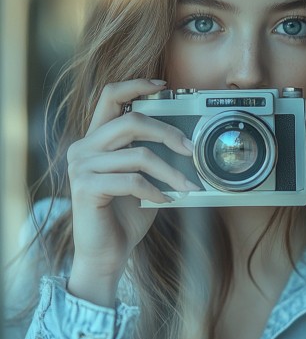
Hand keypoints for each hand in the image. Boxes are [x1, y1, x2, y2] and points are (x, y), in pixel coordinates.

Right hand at [66, 79, 198, 305]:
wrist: (105, 254)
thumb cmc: (124, 216)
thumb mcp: (141, 178)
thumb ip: (150, 155)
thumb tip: (187, 141)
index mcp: (95, 139)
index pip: (109, 96)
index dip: (136, 84)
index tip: (163, 85)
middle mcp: (83, 147)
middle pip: (132, 122)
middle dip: (168, 133)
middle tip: (191, 148)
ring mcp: (81, 167)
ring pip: (137, 155)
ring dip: (170, 171)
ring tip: (188, 185)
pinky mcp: (85, 187)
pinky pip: (131, 181)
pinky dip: (155, 190)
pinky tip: (165, 200)